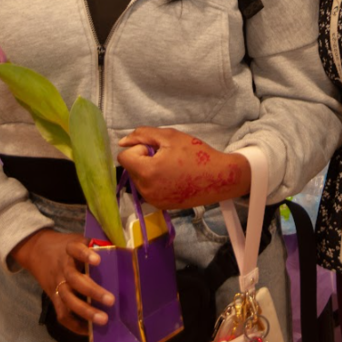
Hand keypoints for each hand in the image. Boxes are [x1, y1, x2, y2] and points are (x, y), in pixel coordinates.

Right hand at [10, 228, 114, 334]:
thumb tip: (121, 250)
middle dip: (92, 291)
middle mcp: (63, 268)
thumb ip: (96, 245)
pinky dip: (75, 324)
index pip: (76, 249)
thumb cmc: (66, 247)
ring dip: (86, 312)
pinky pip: (62, 314)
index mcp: (70, 249)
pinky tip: (89, 330)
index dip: (85, 254)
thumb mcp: (78, 239)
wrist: (37, 250)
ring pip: (68, 300)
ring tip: (103, 320)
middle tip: (111, 300)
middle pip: (74, 280)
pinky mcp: (53, 297)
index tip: (98, 260)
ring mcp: (57, 283)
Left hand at [118, 127, 250, 208]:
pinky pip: (148, 189)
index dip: (139, 148)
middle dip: (143, 159)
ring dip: (149, 170)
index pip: (124, 157)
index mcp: (147, 172)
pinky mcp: (161, 206)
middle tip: (167, 156)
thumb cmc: (196, 154)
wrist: (219, 178)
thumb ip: (143, 135)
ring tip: (171, 166)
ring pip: (139, 179)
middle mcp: (146, 190)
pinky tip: (173, 177)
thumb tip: (122, 142)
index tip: (157, 148)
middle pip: (131, 168)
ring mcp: (153, 201)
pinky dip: (155, 181)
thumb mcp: (170, 136)